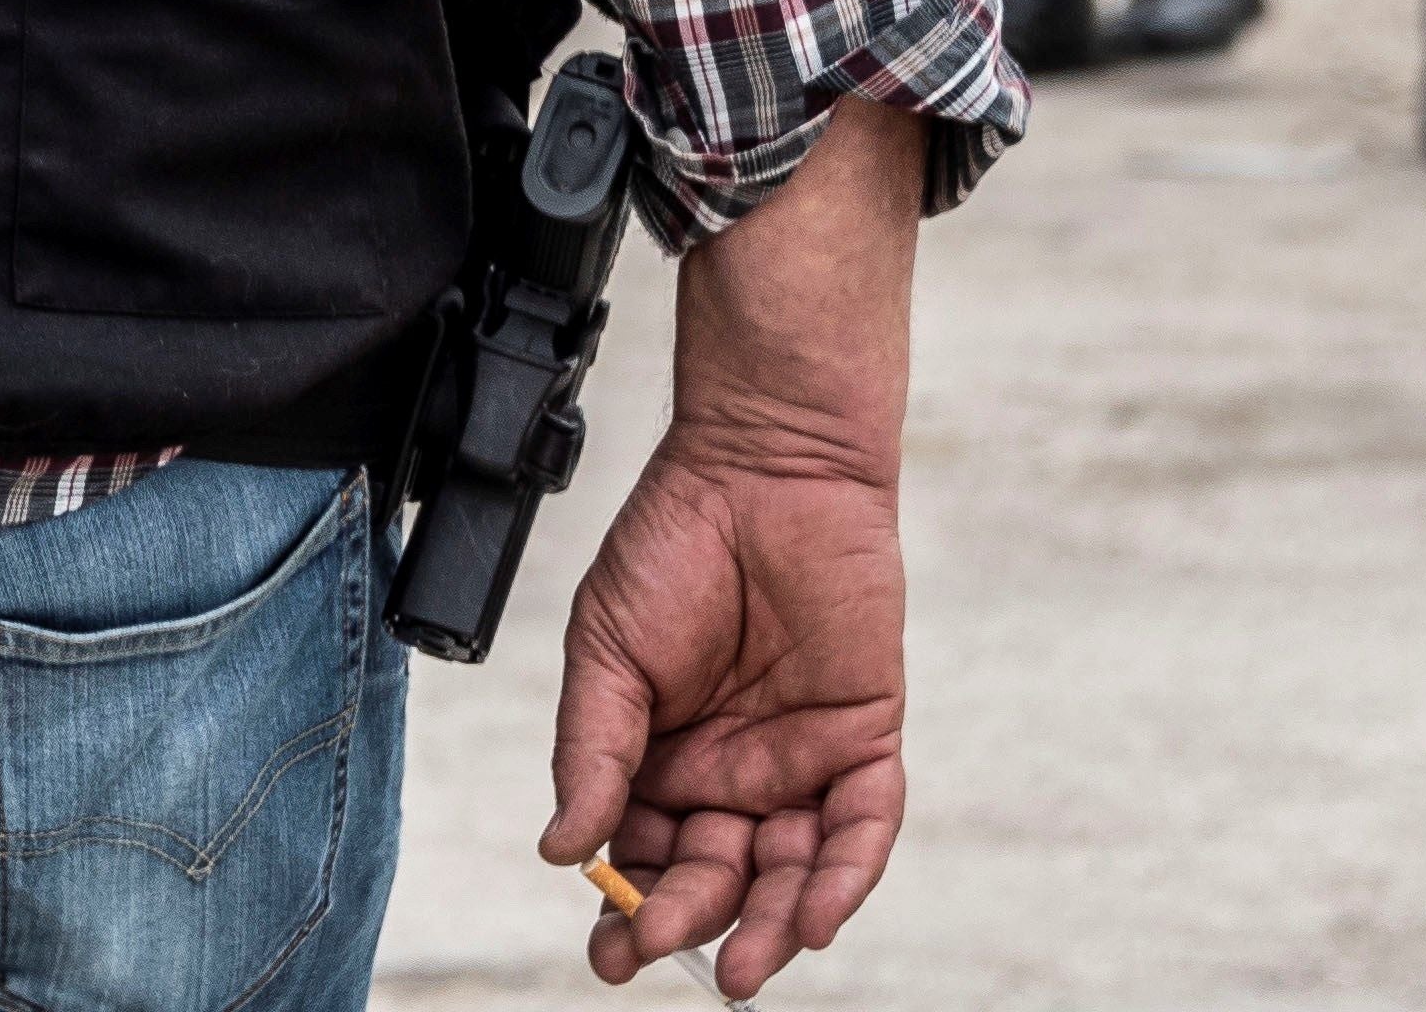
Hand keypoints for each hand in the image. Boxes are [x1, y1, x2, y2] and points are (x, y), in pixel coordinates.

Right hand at [547, 439, 912, 997]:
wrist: (761, 465)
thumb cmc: (671, 544)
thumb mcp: (605, 651)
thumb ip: (591, 750)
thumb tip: (561, 847)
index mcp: (660, 757)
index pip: (644, 856)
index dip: (626, 907)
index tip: (607, 950)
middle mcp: (731, 773)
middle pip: (715, 876)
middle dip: (686, 920)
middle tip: (657, 947)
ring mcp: (800, 761)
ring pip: (792, 872)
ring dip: (770, 928)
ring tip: (739, 971)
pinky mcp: (864, 738)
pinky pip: (862, 827)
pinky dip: (844, 879)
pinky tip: (816, 921)